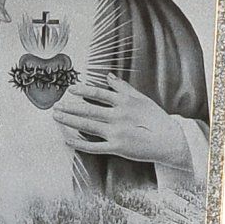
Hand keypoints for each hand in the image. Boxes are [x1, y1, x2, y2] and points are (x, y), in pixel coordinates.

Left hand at [54, 69, 182, 165]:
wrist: (169, 140)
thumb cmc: (155, 118)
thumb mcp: (141, 99)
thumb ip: (123, 87)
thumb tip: (108, 75)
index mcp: (125, 102)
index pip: (99, 94)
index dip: (83, 90)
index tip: (70, 89)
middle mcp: (119, 115)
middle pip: (88, 109)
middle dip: (69, 107)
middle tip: (55, 106)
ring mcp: (117, 132)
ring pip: (87, 125)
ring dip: (69, 120)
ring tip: (56, 116)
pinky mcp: (117, 147)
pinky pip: (94, 145)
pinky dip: (79, 142)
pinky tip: (67, 138)